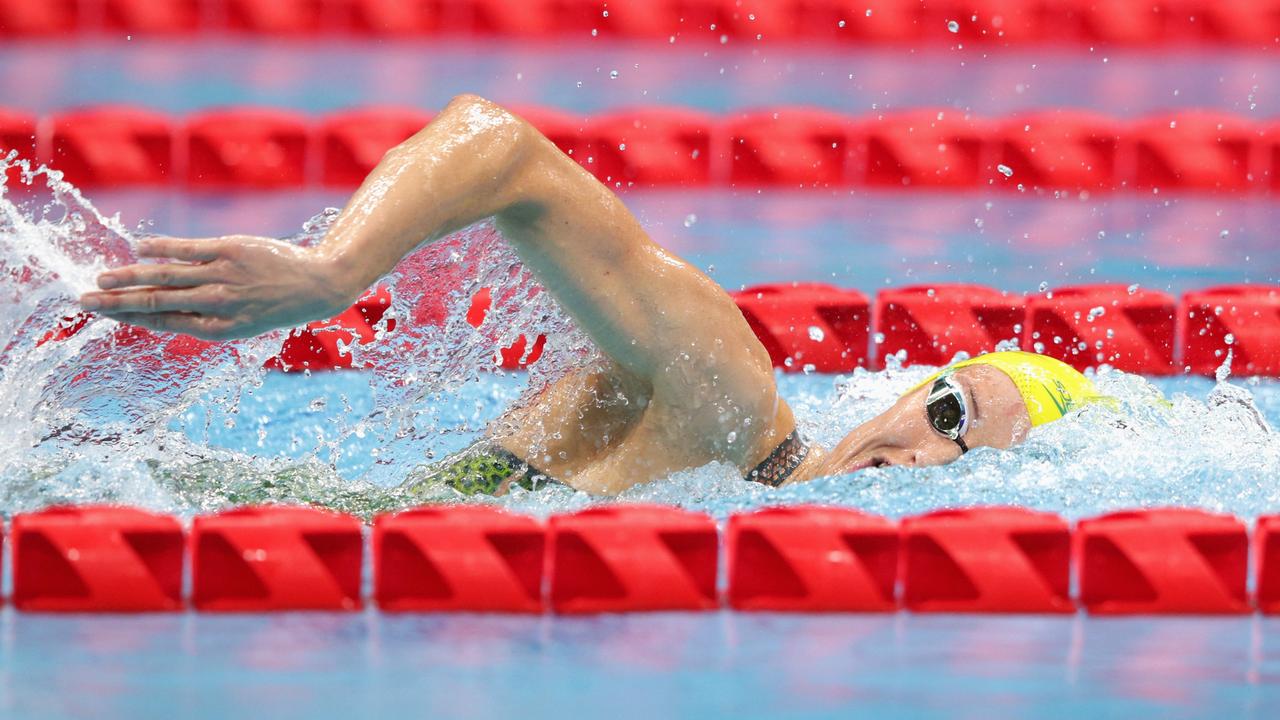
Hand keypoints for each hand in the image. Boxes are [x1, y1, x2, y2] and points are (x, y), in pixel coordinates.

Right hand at [79, 235, 361, 340]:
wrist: (316, 284)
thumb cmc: (275, 304)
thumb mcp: (242, 323)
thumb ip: (204, 317)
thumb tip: (163, 314)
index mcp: (218, 329)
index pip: (163, 322)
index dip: (129, 318)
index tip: (103, 313)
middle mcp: (218, 304)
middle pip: (157, 303)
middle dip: (117, 302)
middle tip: (84, 300)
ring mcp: (223, 276)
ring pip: (166, 277)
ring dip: (129, 277)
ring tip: (100, 277)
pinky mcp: (230, 250)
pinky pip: (187, 249)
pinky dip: (160, 248)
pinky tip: (138, 248)